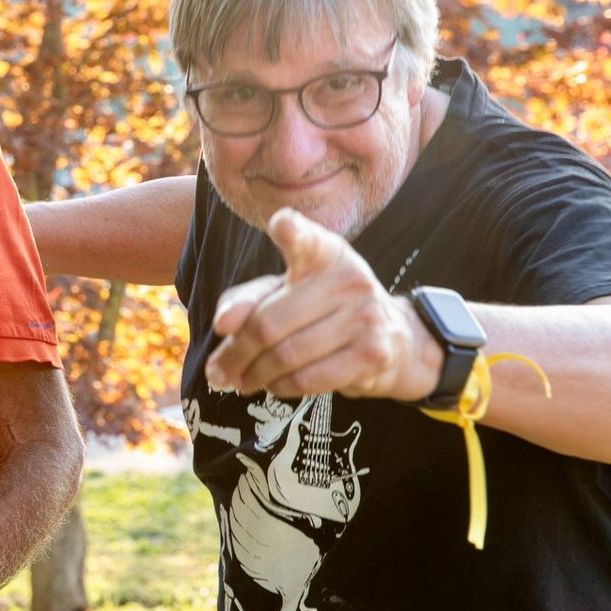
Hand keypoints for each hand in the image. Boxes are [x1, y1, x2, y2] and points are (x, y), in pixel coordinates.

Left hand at [204, 207, 439, 401]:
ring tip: (241, 381)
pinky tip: (273, 385)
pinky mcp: (373, 353)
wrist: (392, 340)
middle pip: (268, 323)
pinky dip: (280, 387)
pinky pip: (308, 378)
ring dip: (254, 375)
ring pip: (285, 355)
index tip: (282, 223)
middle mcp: (349, 278)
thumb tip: (223, 325)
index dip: (293, 232)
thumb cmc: (320, 311)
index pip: (307, 240)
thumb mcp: (284, 294)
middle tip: (218, 372)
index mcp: (325, 254)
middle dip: (235, 354)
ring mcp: (366, 316)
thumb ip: (246, 301)